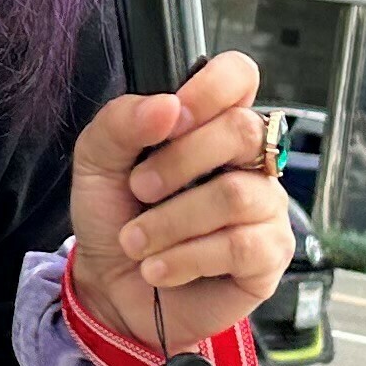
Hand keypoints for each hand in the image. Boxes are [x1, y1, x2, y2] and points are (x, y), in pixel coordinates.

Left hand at [66, 48, 286, 351]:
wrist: (111, 290)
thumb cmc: (114, 218)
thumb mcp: (97, 162)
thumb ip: (121, 123)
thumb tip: (167, 106)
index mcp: (210, 123)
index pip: (239, 76)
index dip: (211, 86)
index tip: (170, 116)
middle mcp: (247, 159)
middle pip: (242, 129)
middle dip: (177, 162)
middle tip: (139, 189)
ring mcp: (265, 206)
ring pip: (236, 194)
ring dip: (170, 222)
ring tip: (137, 242)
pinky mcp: (269, 255)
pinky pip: (240, 245)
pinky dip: (185, 258)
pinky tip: (160, 268)